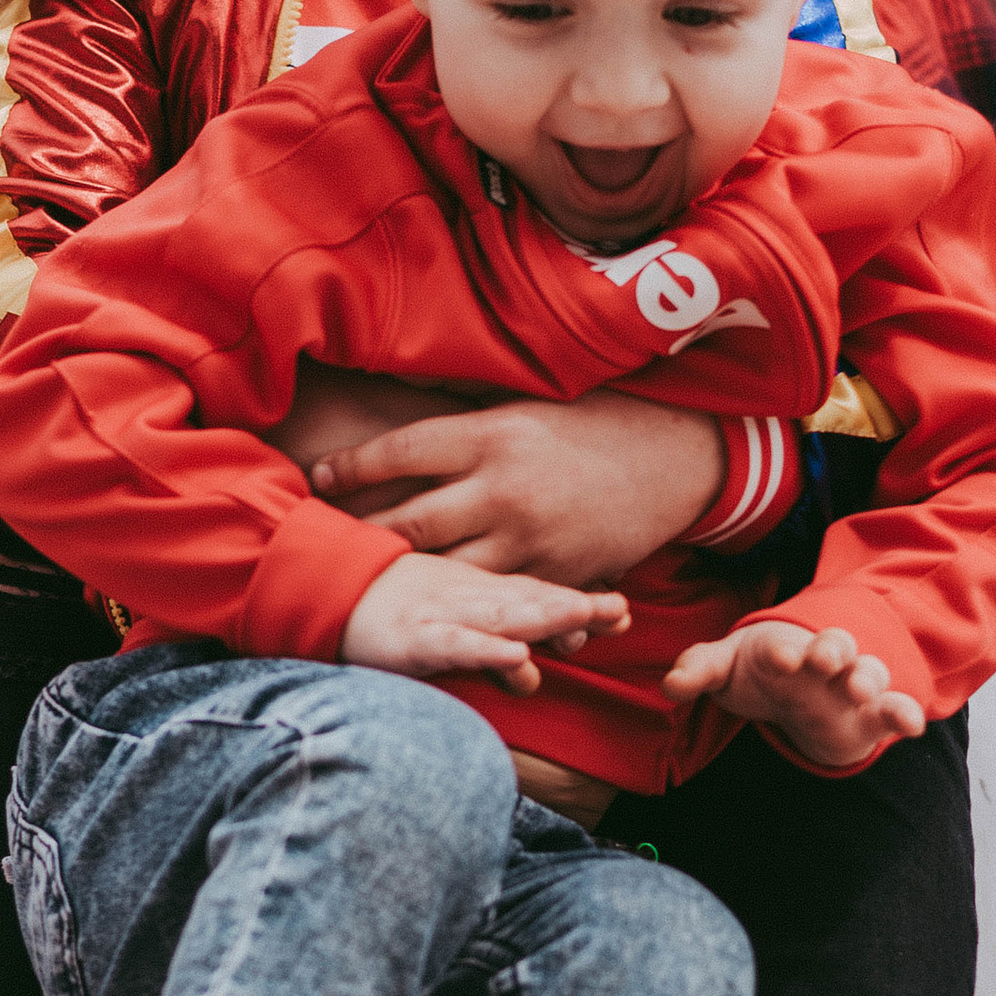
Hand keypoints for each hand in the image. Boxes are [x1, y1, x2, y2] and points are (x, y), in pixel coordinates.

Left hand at [312, 392, 726, 579]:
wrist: (677, 458)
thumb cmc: (599, 420)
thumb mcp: (530, 401)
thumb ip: (469, 411)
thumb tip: (403, 386)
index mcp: (492, 435)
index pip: (401, 451)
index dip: (352, 466)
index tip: (318, 474)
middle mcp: (502, 490)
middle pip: (407, 522)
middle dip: (358, 533)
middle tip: (317, 539)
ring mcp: (528, 540)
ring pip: (443, 571)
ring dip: (401, 577)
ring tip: (359, 579)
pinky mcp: (553, 576)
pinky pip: (494, 600)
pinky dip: (459, 606)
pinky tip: (426, 609)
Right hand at [342, 550, 629, 694]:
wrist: (321, 586)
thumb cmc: (389, 606)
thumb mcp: (447, 614)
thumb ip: (489, 638)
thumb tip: (528, 668)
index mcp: (478, 590)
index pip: (535, 594)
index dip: (578, 602)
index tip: (621, 611)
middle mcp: (468, 598)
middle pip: (530, 601)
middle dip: (577, 608)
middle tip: (620, 612)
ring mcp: (442, 615)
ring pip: (501, 617)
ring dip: (544, 617)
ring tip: (585, 617)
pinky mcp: (414, 638)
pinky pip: (456, 645)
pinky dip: (486, 649)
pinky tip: (517, 655)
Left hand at [664, 616, 924, 768]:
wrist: (796, 689)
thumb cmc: (759, 671)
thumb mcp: (725, 667)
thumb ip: (700, 670)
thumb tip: (671, 684)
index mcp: (787, 646)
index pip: (786, 644)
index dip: (782, 651)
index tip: (778, 657)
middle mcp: (823, 663)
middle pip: (837, 647)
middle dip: (832, 650)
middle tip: (824, 660)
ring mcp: (850, 689)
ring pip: (868, 675)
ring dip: (867, 679)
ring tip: (861, 691)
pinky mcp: (869, 719)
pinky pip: (891, 712)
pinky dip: (905, 714)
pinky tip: (911, 724)